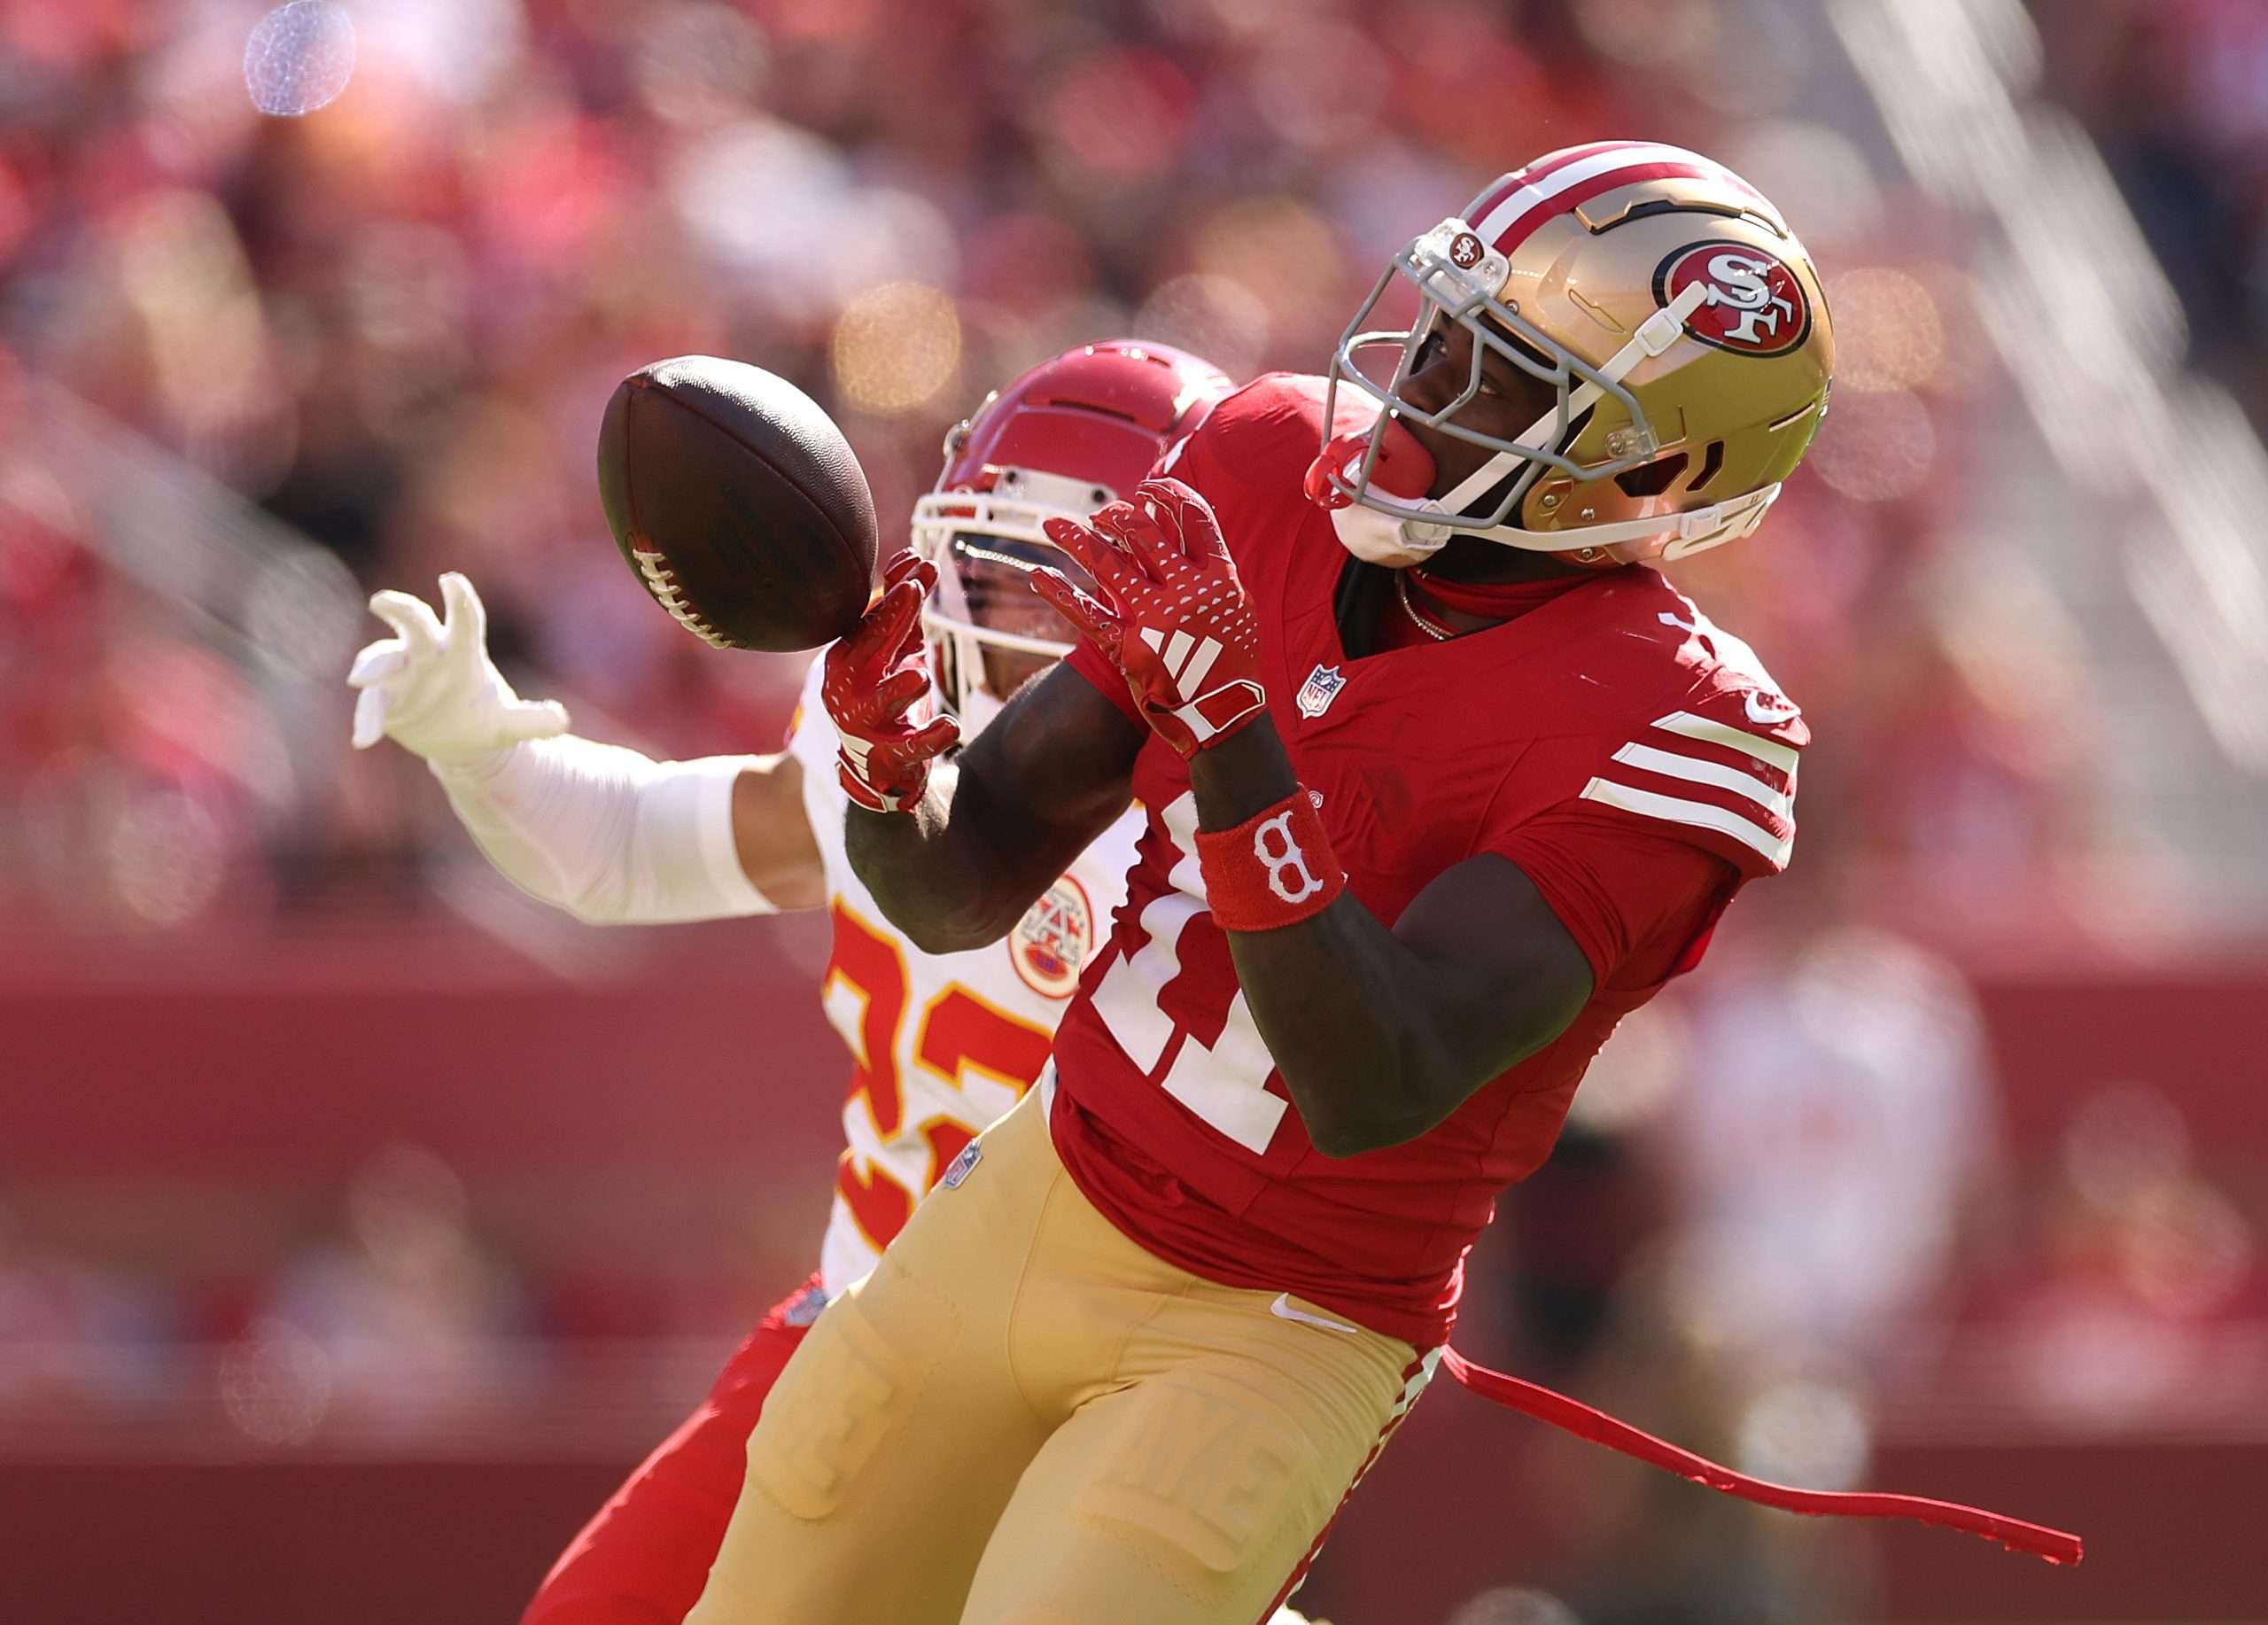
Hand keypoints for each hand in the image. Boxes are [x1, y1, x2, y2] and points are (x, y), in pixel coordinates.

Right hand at [348, 572, 568, 761]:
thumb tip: (562, 722)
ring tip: (361, 683)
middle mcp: (430, 655)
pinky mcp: (384, 697)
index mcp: (464, 654)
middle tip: (382, 602)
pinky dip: (367, 718)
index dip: (460, 601)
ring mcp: (403, 673)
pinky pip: (372, 702)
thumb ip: (532, 721)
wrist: (461, 743)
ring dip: (372, 667)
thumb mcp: (510, 726)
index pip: (465, 622)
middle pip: (415, 625)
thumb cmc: (487, 721)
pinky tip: (364, 739)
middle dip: (400, 610)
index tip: (451, 580)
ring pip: (383, 659)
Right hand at [824, 550, 959, 812]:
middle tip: (914, 592)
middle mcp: (848, 689)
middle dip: (891, 619)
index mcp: (848, 659)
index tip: (918, 566)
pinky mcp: (890, 757)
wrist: (880, 766)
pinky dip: (930, 738)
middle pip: (870, 650)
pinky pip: (910, 747)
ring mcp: (866, 725)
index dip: (894, 594)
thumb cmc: (887, 694)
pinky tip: (951, 726)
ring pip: (879, 702)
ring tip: (919, 676)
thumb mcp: (897, 649)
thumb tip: (911, 554)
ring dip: (899, 688)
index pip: (869, 621)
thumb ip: (903, 608)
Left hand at [1034, 477, 1265, 757]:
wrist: (1224, 716)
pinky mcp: (1130, 648)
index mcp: (1219, 577)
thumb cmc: (1232, 660)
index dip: (1169, 493)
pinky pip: (1087, 615)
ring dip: (1076, 540)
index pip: (1194, 516)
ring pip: (1109, 565)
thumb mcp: (1236, 606)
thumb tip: (1185, 528)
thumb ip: (1212, 569)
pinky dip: (1060, 593)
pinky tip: (1038, 574)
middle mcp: (1187, 592)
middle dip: (1117, 515)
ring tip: (1053, 524)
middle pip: (1145, 533)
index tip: (1149, 486)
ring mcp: (1156, 620)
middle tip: (1101, 513)